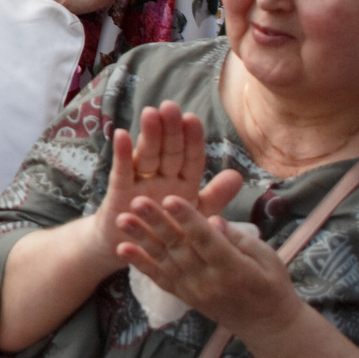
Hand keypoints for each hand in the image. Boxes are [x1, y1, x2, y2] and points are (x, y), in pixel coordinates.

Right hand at [89, 101, 243, 262]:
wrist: (133, 251)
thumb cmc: (167, 232)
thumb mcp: (195, 217)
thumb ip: (215, 197)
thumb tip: (239, 175)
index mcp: (185, 183)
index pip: (191, 158)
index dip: (192, 140)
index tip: (193, 119)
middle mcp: (163, 178)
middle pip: (169, 151)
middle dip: (170, 130)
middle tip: (170, 106)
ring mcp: (141, 183)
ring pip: (148, 156)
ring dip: (149, 135)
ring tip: (150, 113)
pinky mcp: (120, 192)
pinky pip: (122, 171)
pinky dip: (122, 154)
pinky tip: (122, 134)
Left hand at [115, 194, 298, 336]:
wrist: (266, 325)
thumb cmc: (272, 285)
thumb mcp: (268, 259)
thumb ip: (240, 240)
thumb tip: (215, 221)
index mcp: (233, 268)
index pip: (207, 241)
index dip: (188, 220)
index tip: (171, 198)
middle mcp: (209, 281)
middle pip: (179, 248)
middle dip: (157, 223)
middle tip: (137, 201)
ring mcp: (194, 291)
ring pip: (164, 261)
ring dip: (141, 239)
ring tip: (121, 220)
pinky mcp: (185, 296)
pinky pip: (160, 279)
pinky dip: (140, 264)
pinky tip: (123, 248)